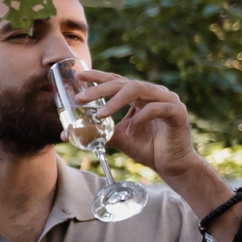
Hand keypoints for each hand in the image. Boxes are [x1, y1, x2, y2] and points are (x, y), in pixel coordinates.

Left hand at [67, 66, 202, 180]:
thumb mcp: (117, 137)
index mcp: (140, 96)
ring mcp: (168, 100)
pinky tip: (130, 131)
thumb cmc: (147, 148)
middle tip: (80, 98)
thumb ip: (96, 132)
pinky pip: (155, 109)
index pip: (117, 81)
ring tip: (99, 114)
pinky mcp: (178, 112)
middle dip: (100, 89)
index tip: (78, 75)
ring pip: (138, 89)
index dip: (98, 77)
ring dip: (116, 101)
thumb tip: (64, 135)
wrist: (172, 166)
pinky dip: (139, 119)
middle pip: (123, 83)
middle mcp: (154, 93)